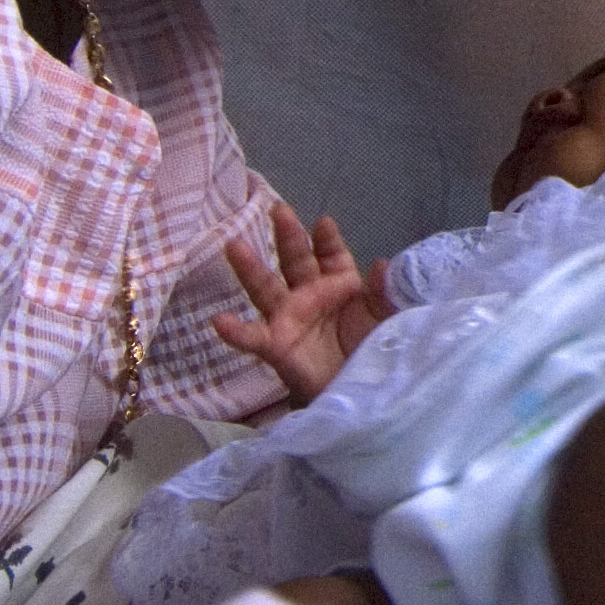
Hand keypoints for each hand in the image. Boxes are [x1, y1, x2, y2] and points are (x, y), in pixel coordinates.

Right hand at [212, 197, 380, 405]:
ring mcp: (289, 318)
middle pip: (295, 261)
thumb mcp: (384, 320)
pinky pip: (253, 337)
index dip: (326, 239)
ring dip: (250, 268)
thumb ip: (383, 293)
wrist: (359, 394)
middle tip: (277, 210)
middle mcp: (310, 295)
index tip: (323, 223)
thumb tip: (383, 264)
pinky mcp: (276, 346)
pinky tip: (219, 321)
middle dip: (287, 236)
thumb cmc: (372, 351)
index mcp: (339, 284)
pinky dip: (236, 331)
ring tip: (234, 245)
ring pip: (266, 287)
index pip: (331, 254)